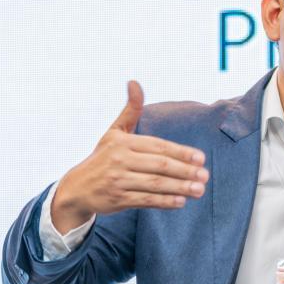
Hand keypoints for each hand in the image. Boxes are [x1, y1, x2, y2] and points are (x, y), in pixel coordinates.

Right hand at [51, 81, 208, 232]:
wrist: (77, 187)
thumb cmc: (102, 157)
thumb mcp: (114, 132)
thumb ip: (130, 110)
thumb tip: (134, 82)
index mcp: (123, 142)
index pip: (158, 146)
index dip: (181, 152)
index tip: (201, 158)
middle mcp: (119, 160)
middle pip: (159, 165)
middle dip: (185, 171)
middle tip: (206, 175)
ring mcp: (118, 181)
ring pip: (155, 184)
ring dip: (180, 187)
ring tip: (199, 189)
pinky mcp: (117, 199)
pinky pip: (145, 200)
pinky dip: (164, 201)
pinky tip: (181, 202)